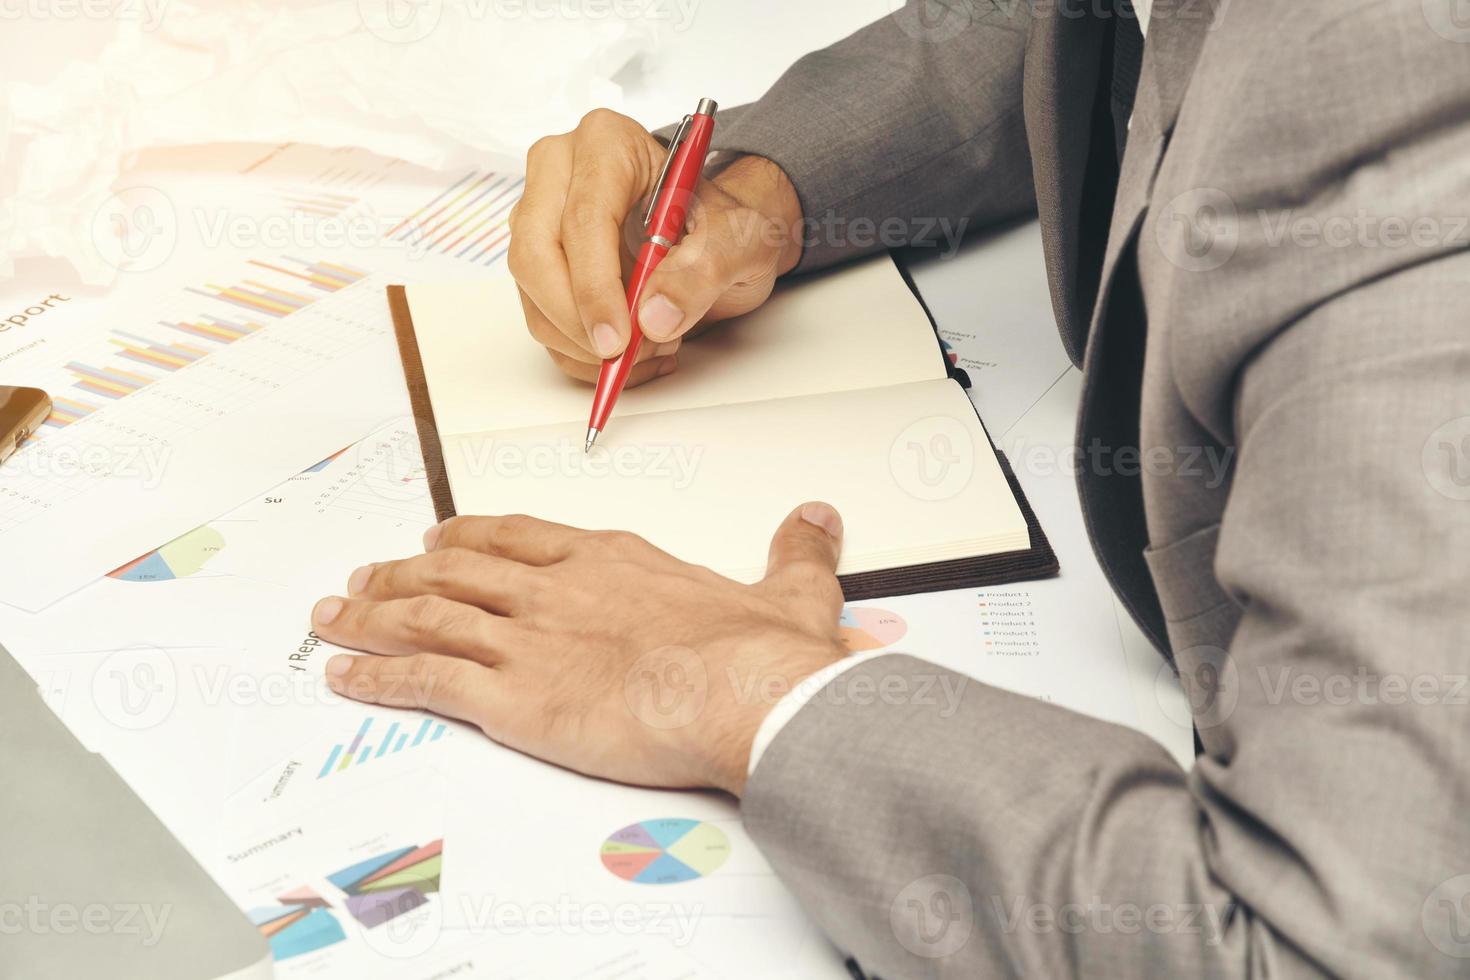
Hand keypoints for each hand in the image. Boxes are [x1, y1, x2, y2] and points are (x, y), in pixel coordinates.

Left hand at [310, 502, 848, 795]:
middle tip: (365, 578)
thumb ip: (795, 550)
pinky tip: (347, 674)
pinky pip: (425, 680)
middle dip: (402, 575)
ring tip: (334, 615)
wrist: (748, 691)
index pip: (520, 538)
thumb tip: (816, 518)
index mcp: (609, 560)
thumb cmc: (762, 653)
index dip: (471, 539)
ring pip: (427, 616)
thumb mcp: (790, 590)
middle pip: (456, 571)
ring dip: (372, 616)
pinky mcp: (512, 697)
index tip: (441, 540)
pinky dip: (378, 675)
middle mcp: (555, 589)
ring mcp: (527, 639)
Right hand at [508, 108, 803, 386]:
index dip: (594, 286)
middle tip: (622, 356)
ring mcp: (541, 220)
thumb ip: (701, 272)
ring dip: (583, 343)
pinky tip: (633, 354)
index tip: (618, 338)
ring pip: (533, 295)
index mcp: (607, 143)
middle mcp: (561, 174)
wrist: (723, 240)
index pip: (582, 219)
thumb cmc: (726, 224)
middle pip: (535, 255)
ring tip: (649, 348)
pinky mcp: (541, 266)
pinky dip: (582, 354)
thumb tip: (653, 318)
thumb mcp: (738, 241)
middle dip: (577, 320)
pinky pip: (543, 321)